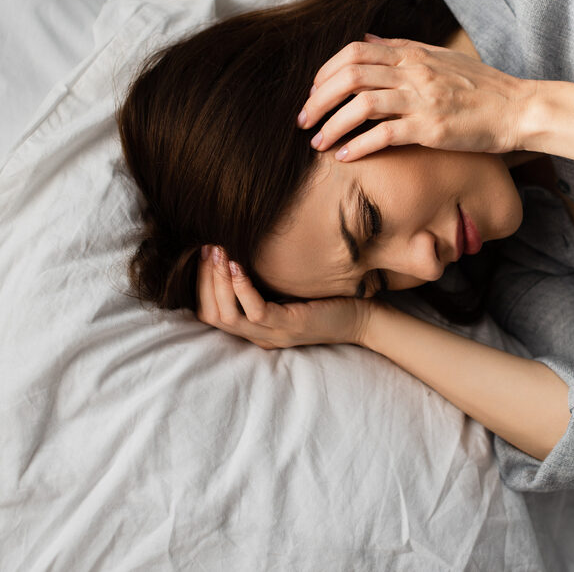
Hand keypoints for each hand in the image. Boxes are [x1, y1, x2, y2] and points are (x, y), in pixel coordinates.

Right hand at [196, 245, 375, 348]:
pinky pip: (256, 312)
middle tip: (206, 248)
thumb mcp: (288, 289)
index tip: (203, 253)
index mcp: (256, 328)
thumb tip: (242, 247)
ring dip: (217, 281)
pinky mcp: (291, 326)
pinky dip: (242, 288)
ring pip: (228, 315)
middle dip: (203, 279)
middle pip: (212, 315)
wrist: (363, 318)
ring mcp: (274, 334)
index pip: (210, 313)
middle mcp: (260, 335)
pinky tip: (238, 265)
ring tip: (218, 252)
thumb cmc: (326, 297)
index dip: (200, 284)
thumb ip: (265, 280)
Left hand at [297, 34, 536, 161]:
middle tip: (304, 120)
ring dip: (331, 125)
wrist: (517, 109)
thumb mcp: (441, 58)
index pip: (355, 52)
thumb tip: (367, 39)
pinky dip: (358, 146)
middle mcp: (413, 72)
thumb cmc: (481, 88)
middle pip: (350, 76)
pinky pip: (383, 135)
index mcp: (413, 54)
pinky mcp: (430, 129)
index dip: (326, 71)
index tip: (314, 92)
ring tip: (317, 143)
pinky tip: (344, 157)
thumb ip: (402, 49)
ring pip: (361, 105)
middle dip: (319, 99)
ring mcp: (421, 99)